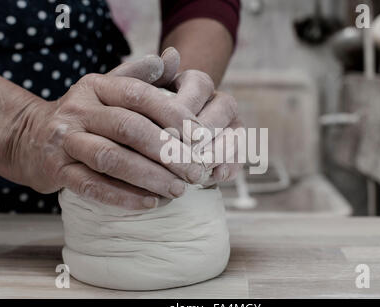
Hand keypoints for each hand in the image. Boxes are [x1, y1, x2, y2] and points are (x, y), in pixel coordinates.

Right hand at [0, 53, 208, 209]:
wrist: (31, 137)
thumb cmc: (87, 114)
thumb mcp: (109, 88)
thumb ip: (141, 74)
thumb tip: (174, 56)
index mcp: (96, 86)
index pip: (139, 95)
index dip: (174, 114)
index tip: (201, 136)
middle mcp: (78, 109)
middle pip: (129, 128)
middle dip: (168, 152)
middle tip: (195, 171)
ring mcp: (64, 140)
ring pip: (111, 158)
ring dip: (150, 177)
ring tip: (179, 190)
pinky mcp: (56, 170)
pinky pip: (92, 186)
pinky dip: (123, 196)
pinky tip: (151, 203)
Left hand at [109, 48, 244, 184]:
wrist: (155, 130)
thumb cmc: (143, 111)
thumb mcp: (139, 91)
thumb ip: (150, 73)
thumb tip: (170, 55)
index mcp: (196, 81)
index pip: (199, 85)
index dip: (185, 109)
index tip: (167, 131)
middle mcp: (216, 99)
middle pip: (223, 108)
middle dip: (205, 132)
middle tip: (185, 153)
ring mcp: (228, 123)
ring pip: (236, 131)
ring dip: (220, 150)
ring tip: (201, 167)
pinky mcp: (233, 146)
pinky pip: (240, 154)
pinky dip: (231, 166)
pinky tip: (217, 177)